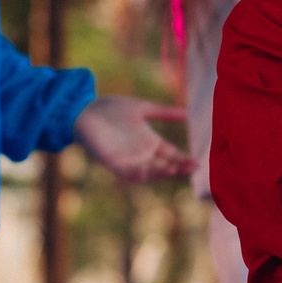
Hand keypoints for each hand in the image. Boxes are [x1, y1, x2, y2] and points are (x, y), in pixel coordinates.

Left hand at [74, 95, 193, 181]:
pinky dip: (138, 174)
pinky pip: (127, 173)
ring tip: (175, 170)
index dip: (184, 159)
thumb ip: (163, 112)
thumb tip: (187, 113)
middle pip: (164, 165)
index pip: (171, 154)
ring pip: (149, 172)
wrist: (84, 109)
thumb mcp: (142, 108)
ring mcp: (128, 160)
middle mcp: (141, 154)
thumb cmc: (111, 108)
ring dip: (161, 173)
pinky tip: (148, 172)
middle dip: (178, 167)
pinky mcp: (113, 162)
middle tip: (193, 167)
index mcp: (149, 142)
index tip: (197, 162)